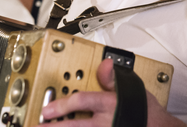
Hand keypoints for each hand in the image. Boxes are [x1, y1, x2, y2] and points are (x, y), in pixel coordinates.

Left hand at [38, 59, 184, 126]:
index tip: (48, 109)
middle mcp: (106, 123)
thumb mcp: (132, 89)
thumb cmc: (147, 113)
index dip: (62, 105)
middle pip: (74, 126)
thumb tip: (105, 65)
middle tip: (39, 126)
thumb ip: (113, 79)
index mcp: (110, 105)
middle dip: (54, 126)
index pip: (82, 102)